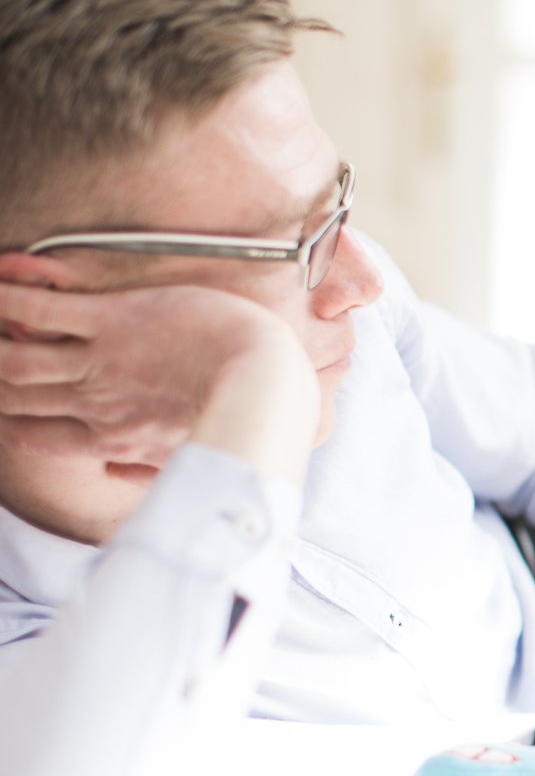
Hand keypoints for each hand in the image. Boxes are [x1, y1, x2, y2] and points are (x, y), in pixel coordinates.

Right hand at [0, 279, 301, 464]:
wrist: (266, 381)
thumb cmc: (241, 412)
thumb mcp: (187, 451)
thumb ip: (148, 464)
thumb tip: (122, 474)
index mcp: (112, 438)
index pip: (37, 436)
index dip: (9, 423)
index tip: (0, 413)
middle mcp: (97, 403)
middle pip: (16, 397)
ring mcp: (102, 361)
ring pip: (16, 358)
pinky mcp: (115, 320)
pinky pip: (43, 312)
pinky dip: (6, 301)